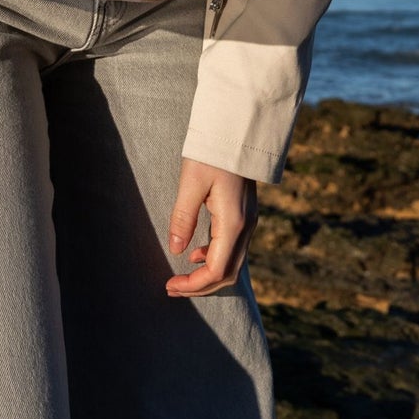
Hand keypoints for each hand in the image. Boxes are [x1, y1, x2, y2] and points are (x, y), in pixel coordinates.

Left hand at [165, 157, 257, 297]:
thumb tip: (175, 250)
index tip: (170, 285)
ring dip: (207, 275)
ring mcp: (249, 221)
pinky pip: (233, 248)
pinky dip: (215, 259)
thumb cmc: (212, 152)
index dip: (193, 284)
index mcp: (234, 222)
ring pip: (232, 263)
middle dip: (200, 286)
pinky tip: (196, 254)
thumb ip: (183, 217)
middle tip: (172, 288)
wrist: (237, 130)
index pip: (217, 270)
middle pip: (227, 273)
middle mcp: (246, 227)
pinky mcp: (245, 215)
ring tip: (180, 276)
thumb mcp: (191, 182)